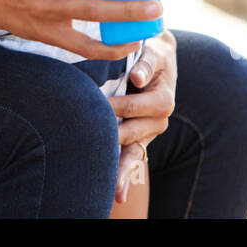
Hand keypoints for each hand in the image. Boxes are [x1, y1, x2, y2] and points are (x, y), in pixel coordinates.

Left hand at [107, 29, 176, 202]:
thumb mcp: (154, 52)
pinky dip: (125, 176)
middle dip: (108, 140)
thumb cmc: (152, 52)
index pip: (133, 107)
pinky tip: (118, 195)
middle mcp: (159, 120)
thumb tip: (137, 77)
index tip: (94, 109)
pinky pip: (133, 159)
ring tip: (110, 192)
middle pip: (130, 134)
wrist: (157, 59)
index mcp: (163, 99)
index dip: (113, 108)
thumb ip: (147, 63)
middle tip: (83, 145)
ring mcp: (149, 132)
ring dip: (120, 170)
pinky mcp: (140, 138)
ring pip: (133, 153)